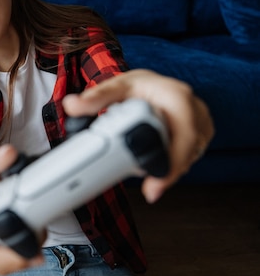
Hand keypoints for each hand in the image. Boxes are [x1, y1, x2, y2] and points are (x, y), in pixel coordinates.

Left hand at [62, 69, 213, 202]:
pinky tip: (160, 169)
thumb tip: (72, 105)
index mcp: (177, 96)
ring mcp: (202, 122)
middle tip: (151, 191)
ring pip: (190, 156)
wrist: (153, 84)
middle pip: (188, 151)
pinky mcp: (201, 133)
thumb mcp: (116, 87)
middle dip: (169, 173)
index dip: (172, 162)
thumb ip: (94, 98)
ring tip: (152, 179)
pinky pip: (191, 155)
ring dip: (171, 170)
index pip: (182, 135)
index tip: (155, 182)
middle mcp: (195, 109)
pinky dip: (175, 164)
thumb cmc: (139, 86)